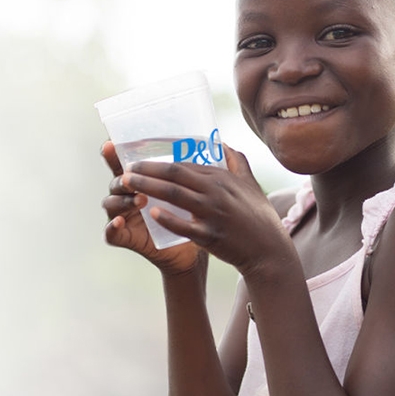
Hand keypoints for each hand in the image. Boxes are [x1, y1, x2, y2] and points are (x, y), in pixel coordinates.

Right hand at [101, 140, 202, 274]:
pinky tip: (119, 222)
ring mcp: (126, 218)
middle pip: (118, 181)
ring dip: (122, 199)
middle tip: (130, 174)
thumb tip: (221, 144)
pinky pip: (111, 233)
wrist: (192, 251)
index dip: (117, 154)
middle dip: (123, 176)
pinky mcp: (127, 238)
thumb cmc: (193, 217)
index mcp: (145, 182)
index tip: (112, 143)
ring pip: (111, 204)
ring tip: (139, 199)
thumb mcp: (196, 192)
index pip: (128, 165)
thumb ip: (204, 169)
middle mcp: (131, 196)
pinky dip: (112, 228)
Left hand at [116, 144, 292, 273]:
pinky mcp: (210, 236)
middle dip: (147, 170)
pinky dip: (166, 218)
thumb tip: (225, 145)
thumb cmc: (259, 217)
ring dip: (148, 187)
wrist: (268, 250)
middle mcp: (217, 192)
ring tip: (128, 184)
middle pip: (175, 175)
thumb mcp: (251, 185)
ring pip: (174, 195)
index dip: (160, 162)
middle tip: (127, 169)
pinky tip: (150, 213)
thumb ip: (238, 163)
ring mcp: (213, 214)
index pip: (186, 165)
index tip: (141, 161)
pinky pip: (183, 225)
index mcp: (223, 179)